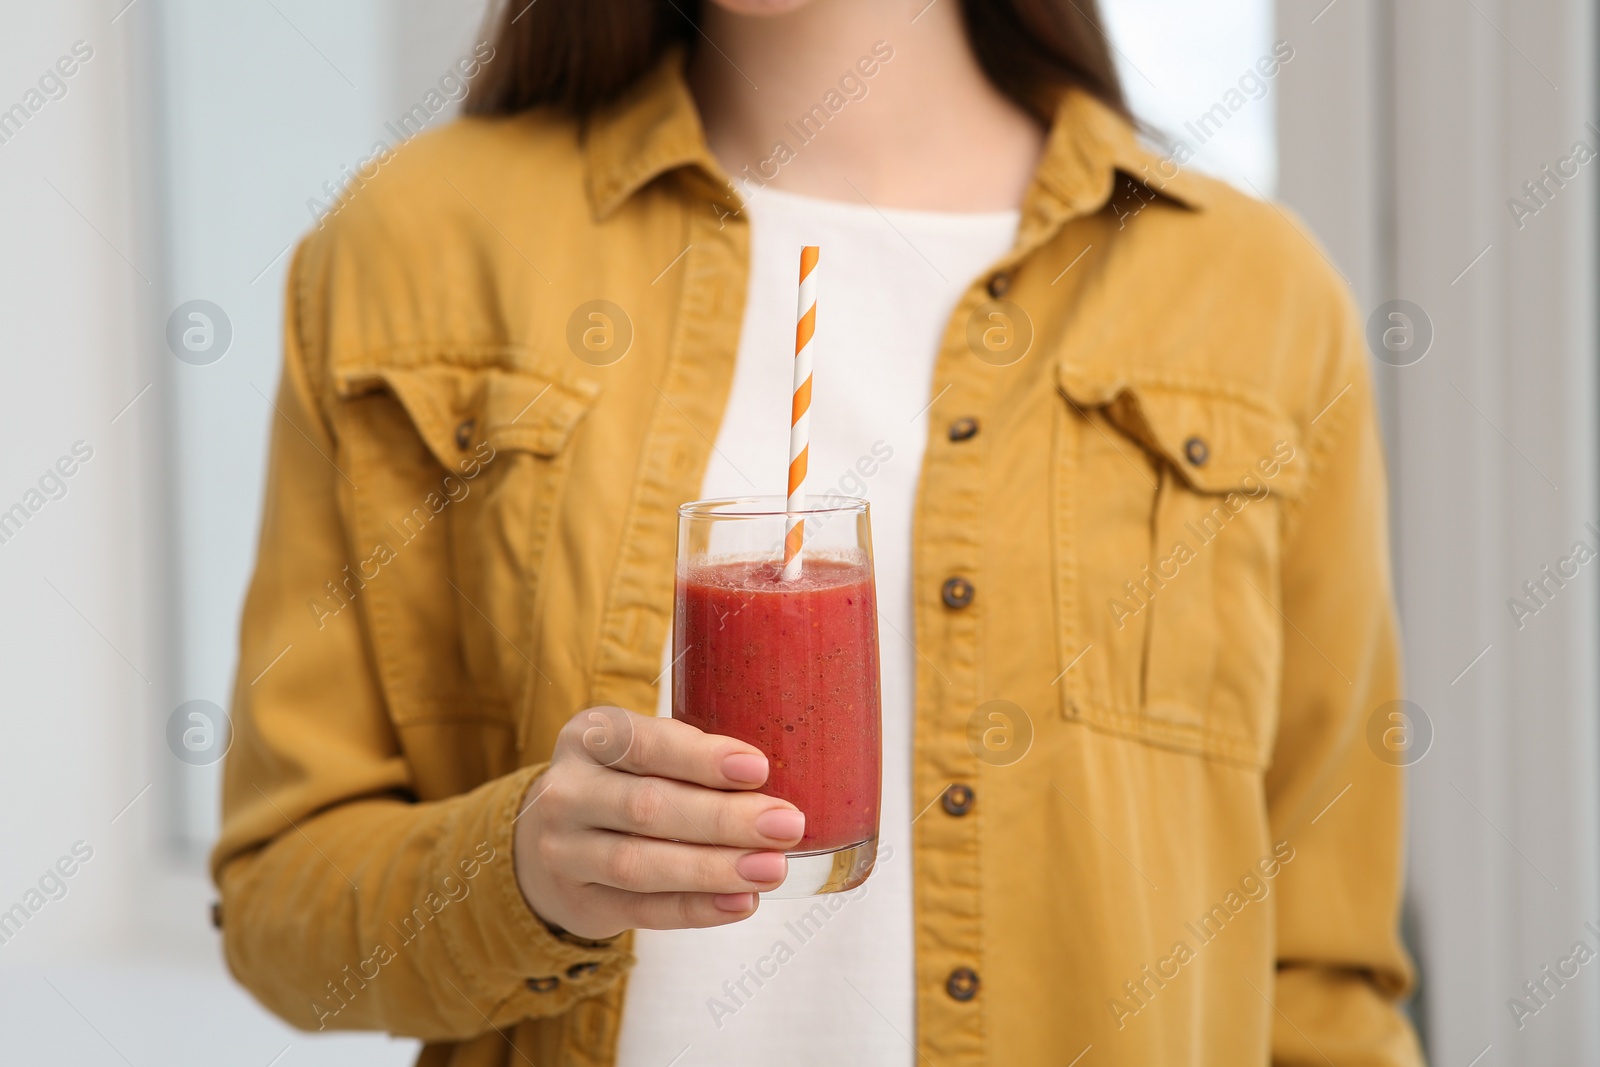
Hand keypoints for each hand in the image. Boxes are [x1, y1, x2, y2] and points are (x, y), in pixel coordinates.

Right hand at [512, 706, 803, 939]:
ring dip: (713, 869)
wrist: (553, 837)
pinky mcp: (580, 902)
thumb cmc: (625, 780)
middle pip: (647, 808)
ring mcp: (564, 852)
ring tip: (772, 868)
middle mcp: (566, 792)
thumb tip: (785, 778)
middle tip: (787, 824)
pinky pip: (643, 910)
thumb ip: (692, 755)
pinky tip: (741, 901)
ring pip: (641, 864)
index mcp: (589, 736)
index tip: (758, 768)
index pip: (644, 744)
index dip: (701, 758)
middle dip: (723, 819)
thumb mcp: (640, 749)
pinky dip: (696, 909)